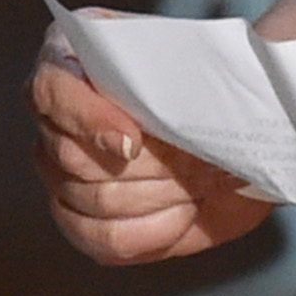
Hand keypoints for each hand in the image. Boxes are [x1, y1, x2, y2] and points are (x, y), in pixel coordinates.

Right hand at [30, 24, 273, 263]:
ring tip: (201, 177)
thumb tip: (185, 95)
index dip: (89, 120)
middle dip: (149, 163)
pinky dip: (156, 230)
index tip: (133, 142)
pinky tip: (187, 209)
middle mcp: (55, 115)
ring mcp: (61, 171)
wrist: (245, 138)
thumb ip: (193, 66)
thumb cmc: (222, 91)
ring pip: (93, 200)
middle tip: (199, 156)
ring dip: (160, 194)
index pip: (51, 89)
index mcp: (74, 56)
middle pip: (72, 156)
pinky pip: (104, 240)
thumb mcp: (212, 65)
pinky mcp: (83, 220)